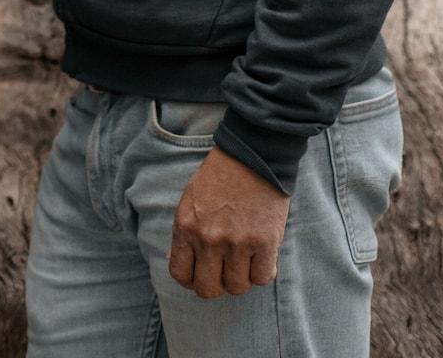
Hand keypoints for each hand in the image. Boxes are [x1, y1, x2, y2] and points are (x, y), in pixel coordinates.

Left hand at [168, 146, 288, 299]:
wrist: (254, 151)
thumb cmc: (221, 175)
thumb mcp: (191, 199)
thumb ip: (186, 233)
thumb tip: (178, 261)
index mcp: (186, 226)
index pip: (181, 275)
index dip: (192, 280)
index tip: (203, 272)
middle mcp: (208, 239)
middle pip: (208, 289)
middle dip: (218, 283)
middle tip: (226, 269)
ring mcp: (236, 242)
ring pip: (237, 287)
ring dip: (243, 276)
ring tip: (247, 258)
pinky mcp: (264, 242)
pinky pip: (262, 277)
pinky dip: (263, 271)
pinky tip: (263, 255)